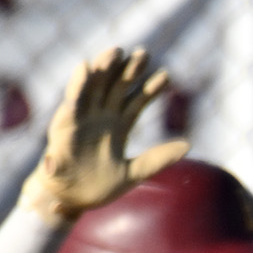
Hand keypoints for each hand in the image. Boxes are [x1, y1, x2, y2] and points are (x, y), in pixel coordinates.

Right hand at [21, 48, 186, 222]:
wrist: (71, 200)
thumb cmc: (100, 186)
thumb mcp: (135, 173)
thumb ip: (158, 159)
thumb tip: (188, 145)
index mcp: (118, 126)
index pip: (136, 102)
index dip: (150, 89)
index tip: (167, 75)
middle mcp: (100, 117)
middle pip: (116, 87)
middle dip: (129, 70)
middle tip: (144, 53)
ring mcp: (82, 119)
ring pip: (94, 87)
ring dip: (104, 69)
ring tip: (116, 51)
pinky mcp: (64, 127)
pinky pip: (71, 103)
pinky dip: (77, 86)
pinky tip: (85, 68)